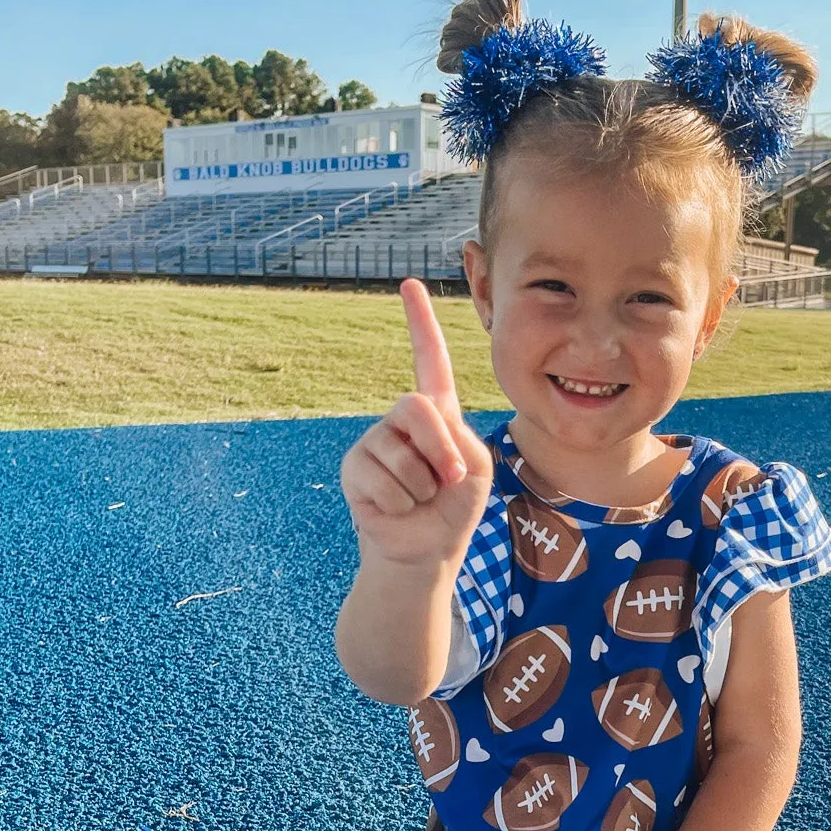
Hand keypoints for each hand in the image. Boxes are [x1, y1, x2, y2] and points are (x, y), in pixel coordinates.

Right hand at [339, 279, 494, 567]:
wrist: (428, 547)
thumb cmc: (456, 505)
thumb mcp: (475, 467)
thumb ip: (457, 440)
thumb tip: (412, 440)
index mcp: (437, 410)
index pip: (429, 359)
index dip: (420, 322)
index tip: (409, 284)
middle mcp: (402, 419)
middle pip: (416, 407)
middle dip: (439, 450)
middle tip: (448, 481)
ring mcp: (375, 441)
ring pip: (401, 455)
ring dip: (422, 487)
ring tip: (421, 498)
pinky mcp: (355, 467)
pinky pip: (382, 479)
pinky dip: (401, 502)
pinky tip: (399, 507)